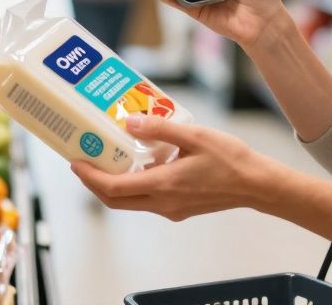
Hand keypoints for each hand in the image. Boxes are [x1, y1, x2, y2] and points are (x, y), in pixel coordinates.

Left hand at [71, 115, 277, 220]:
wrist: (256, 184)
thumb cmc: (230, 158)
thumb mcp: (194, 134)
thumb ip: (160, 128)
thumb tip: (129, 122)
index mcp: (163, 185)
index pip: (112, 189)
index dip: (89, 177)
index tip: (75, 161)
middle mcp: (162, 203)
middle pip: (116, 201)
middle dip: (94, 183)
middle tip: (84, 161)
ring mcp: (171, 209)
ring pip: (131, 202)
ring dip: (115, 185)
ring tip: (109, 158)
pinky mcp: (179, 208)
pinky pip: (148, 200)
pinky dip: (136, 185)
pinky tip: (142, 163)